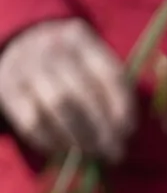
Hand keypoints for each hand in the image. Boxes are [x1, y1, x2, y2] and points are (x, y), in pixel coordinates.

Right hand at [0, 19, 134, 161]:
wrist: (21, 49)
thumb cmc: (70, 64)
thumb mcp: (92, 62)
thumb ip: (112, 89)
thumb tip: (124, 133)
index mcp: (80, 39)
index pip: (110, 75)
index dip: (122, 107)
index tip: (129, 131)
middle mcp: (51, 48)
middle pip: (82, 95)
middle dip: (102, 130)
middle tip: (114, 152)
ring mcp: (25, 67)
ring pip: (58, 108)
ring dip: (80, 138)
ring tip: (93, 153)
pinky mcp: (7, 89)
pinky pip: (32, 122)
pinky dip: (53, 141)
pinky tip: (66, 149)